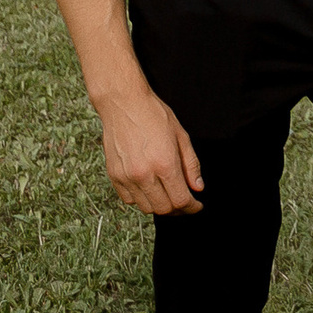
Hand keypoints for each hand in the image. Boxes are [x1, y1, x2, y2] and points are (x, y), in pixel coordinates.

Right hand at [95, 82, 205, 215]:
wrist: (123, 103)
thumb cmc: (153, 114)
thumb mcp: (180, 134)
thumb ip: (191, 164)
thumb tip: (197, 187)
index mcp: (164, 163)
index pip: (181, 200)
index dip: (192, 207)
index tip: (196, 206)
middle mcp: (144, 174)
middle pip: (164, 209)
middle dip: (178, 209)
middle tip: (185, 202)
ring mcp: (127, 177)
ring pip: (146, 208)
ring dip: (159, 205)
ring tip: (167, 194)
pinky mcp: (115, 177)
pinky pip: (130, 200)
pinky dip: (142, 199)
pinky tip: (149, 187)